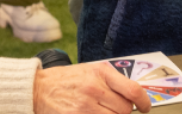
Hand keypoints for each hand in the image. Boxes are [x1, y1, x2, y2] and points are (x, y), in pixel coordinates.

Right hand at [33, 62, 150, 113]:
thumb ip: (111, 81)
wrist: (36, 89)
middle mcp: (94, 88)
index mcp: (100, 72)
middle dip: (124, 112)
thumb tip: (133, 96)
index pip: (133, 90)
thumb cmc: (64, 80)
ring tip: (104, 112)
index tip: (145, 108)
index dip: (144, 102)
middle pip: (125, 109)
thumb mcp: (90, 71)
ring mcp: (85, 106)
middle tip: (115, 110)